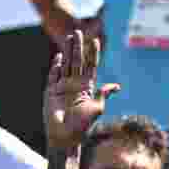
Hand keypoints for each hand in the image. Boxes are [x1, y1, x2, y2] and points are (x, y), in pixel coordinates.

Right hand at [43, 30, 120, 149]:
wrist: (65, 137)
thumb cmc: (83, 126)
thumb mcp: (98, 108)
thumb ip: (104, 94)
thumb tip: (117, 86)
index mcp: (87, 88)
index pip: (90, 67)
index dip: (93, 54)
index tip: (96, 40)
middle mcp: (75, 85)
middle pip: (77, 62)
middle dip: (78, 47)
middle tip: (79, 31)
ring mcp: (62, 87)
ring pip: (65, 65)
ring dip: (67, 52)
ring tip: (69, 38)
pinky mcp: (51, 92)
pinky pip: (53, 76)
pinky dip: (56, 66)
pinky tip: (59, 57)